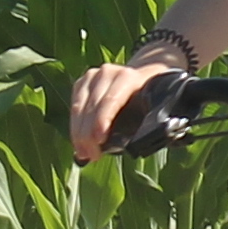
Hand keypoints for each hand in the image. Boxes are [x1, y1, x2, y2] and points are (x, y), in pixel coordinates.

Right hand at [68, 57, 184, 162]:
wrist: (142, 76)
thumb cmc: (148, 97)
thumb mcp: (153, 106)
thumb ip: (146, 121)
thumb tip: (136, 144)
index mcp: (129, 77)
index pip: (111, 99)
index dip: (102, 120)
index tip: (99, 141)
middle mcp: (109, 73)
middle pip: (93, 105)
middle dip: (89, 134)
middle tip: (91, 155)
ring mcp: (93, 76)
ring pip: (80, 107)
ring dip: (79, 133)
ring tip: (83, 153)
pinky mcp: (82, 82)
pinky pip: (74, 107)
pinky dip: (75, 126)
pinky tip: (78, 142)